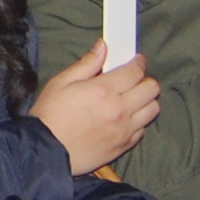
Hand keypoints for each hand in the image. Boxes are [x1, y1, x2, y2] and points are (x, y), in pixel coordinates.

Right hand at [30, 50, 159, 174]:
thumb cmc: (50, 115)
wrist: (46, 153)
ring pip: (153, 109)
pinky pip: (143, 129)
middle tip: (133, 79)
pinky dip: (138, 121)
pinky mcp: (123, 145)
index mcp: (104, 90)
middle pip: (151, 88)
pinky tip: (124, 118)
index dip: (138, 62)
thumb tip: (103, 46)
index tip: (135, 60)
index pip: (135, 71)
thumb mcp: (61, 83)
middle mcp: (120, 109)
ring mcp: (124, 129)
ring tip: (132, 99)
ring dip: (145, 100)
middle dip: (145, 80)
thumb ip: (87, 64)